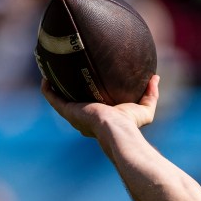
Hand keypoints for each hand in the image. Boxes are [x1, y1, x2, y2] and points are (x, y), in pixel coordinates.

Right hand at [41, 75, 159, 137]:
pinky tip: (45, 76)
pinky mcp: (66, 110)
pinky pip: (52, 97)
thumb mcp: (145, 109)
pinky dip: (47, 88)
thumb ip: (151, 94)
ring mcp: (73, 114)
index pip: (92, 106)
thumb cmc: (131, 124)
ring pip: (59, 98)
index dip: (88, 95)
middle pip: (73, 101)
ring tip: (51, 71)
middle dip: (69, 89)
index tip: (89, 83)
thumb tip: (155, 77)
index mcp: (99, 117)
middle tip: (67, 74)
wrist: (117, 129)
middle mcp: (83, 116)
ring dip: (54, 86)